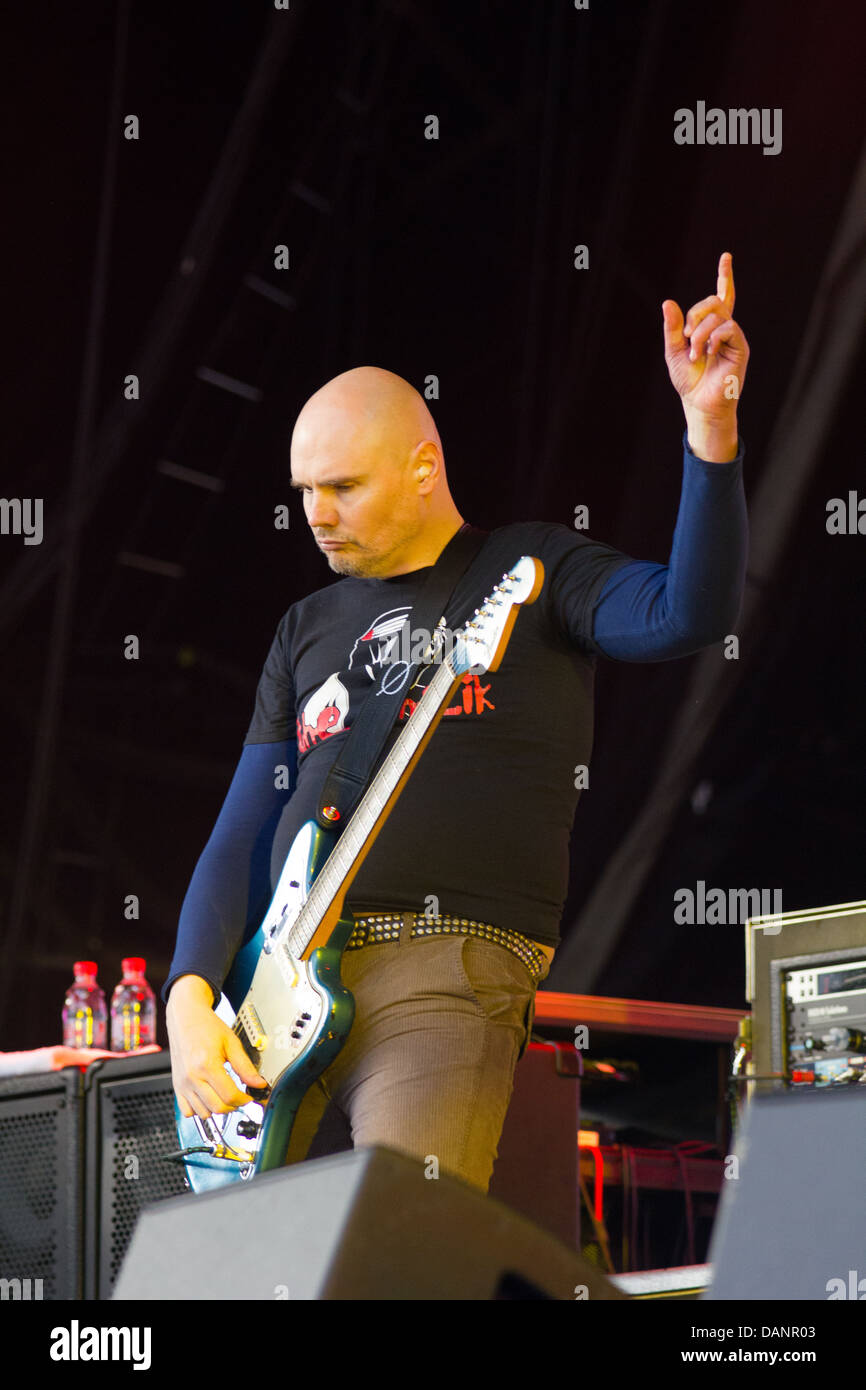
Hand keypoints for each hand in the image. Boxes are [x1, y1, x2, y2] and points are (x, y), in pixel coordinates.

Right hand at [166, 975, 267, 1118]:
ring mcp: (182, 1083)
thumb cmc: (206, 1026)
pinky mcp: (176, 1086)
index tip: (249, 1096)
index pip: (230, 1096)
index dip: (244, 1099)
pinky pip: (187, 1111)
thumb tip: (259, 1083)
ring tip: (224, 1095)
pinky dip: (199, 1110)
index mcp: (206, 1065)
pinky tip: (208, 1098)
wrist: (185, 1017)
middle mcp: (192, 1077)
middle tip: (240, 1096)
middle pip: (218, 1108)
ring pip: (203, 1113)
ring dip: (217, 1109)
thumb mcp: (231, 1042)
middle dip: (233, 1105)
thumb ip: (245, 1066)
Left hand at [662, 251, 749, 426]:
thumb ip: (673, 328)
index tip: (726, 257)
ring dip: (699, 332)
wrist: (699, 403)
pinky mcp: (740, 348)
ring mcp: (734, 337)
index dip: (725, 277)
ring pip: (718, 314)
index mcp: (711, 328)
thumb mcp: (673, 351)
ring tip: (694, 353)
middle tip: (686, 335)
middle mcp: (725, 329)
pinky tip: (707, 352)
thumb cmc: (689, 380)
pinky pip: (728, 328)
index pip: (721, 296)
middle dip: (695, 313)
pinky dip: (712, 337)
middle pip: (714, 301)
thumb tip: (668, 302)